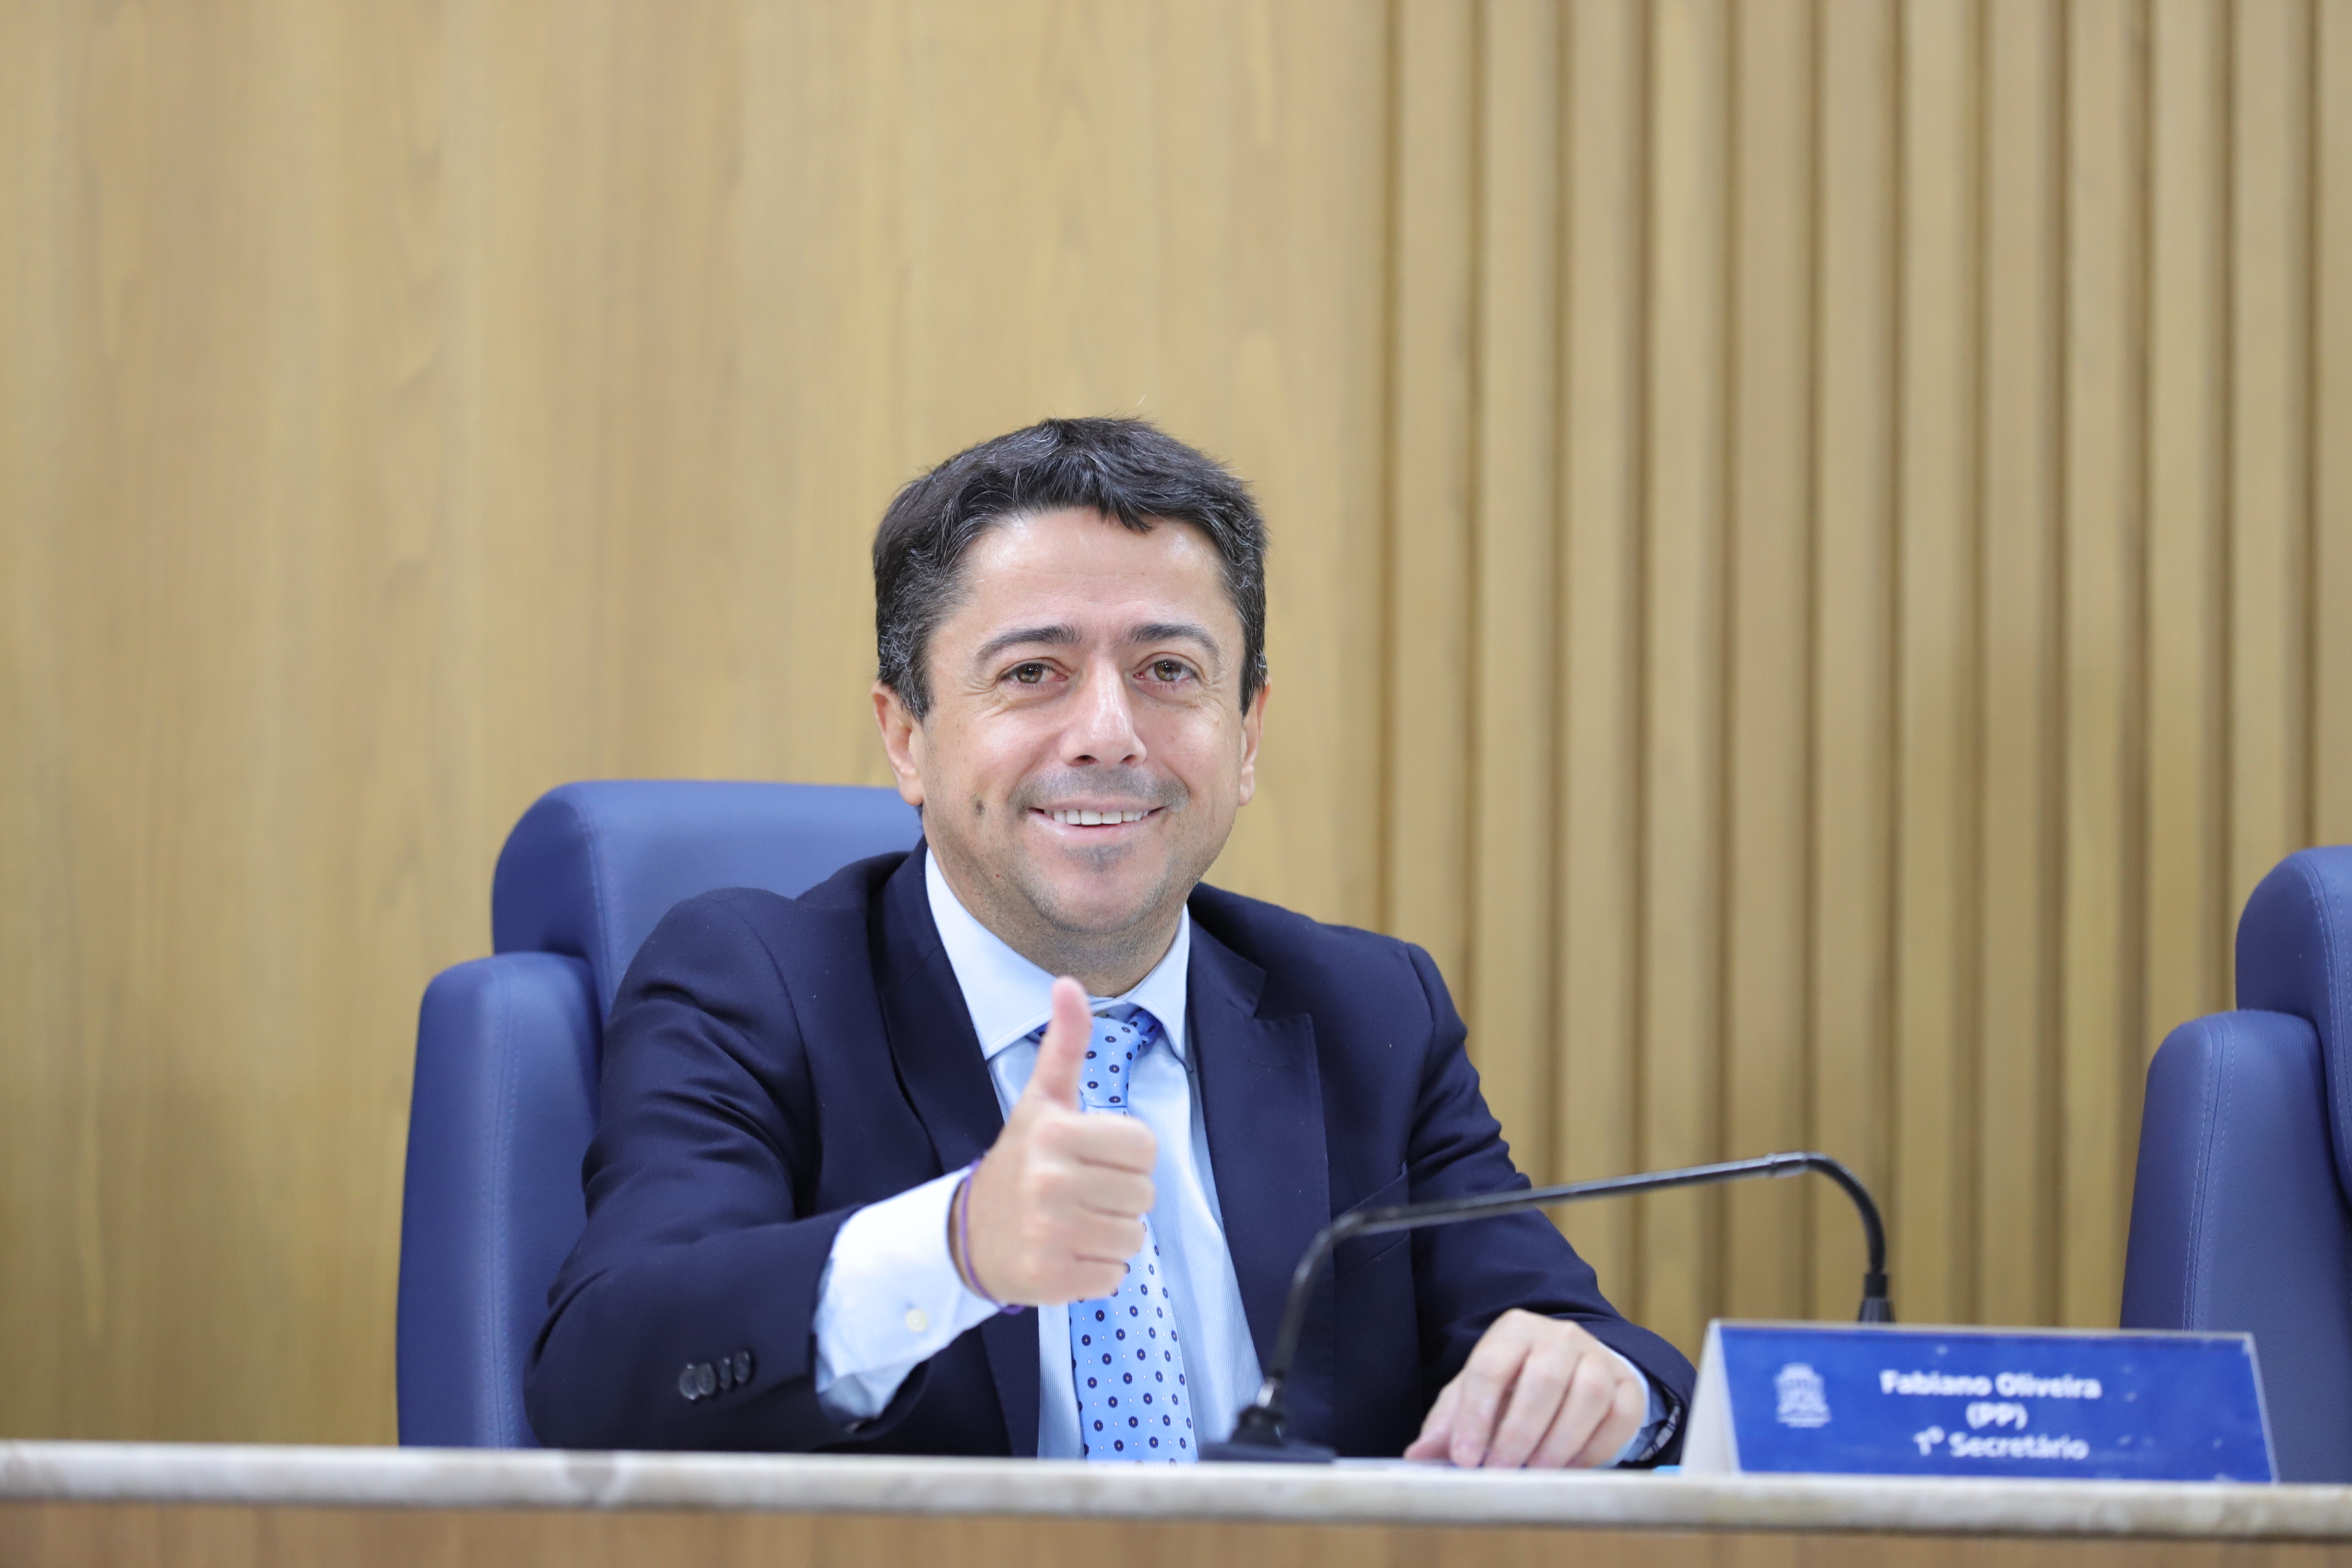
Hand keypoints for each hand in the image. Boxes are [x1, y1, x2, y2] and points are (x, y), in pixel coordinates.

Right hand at [962, 977, 1158, 1304]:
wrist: (967, 1233)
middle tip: (1080, 1192)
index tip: (1092, 1157)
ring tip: (1074, 1223)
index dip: (1126, 1155)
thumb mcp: (1042, 1099)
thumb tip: (1068, 983)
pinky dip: (1097, 1271)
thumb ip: (1066, 1044)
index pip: (1145, 1147)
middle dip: (1120, 1196)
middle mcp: (1050, 1182)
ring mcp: (1049, 1233)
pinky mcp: (1050, 1279)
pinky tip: (1066, 1252)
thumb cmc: (1020, 1161)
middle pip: (1144, 1194)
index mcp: (1056, 1133)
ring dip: (1111, 1235)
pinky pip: (1113, 1277)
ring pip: (1134, 1238)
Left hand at [1403, 1310, 1646, 1468]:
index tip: (1465, 1459)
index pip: (1490, 1367)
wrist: (1570, 1371)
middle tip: (1502, 1472)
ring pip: (1586, 1395)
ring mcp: (1598, 1357)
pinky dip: (1596, 1449)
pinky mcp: (1627, 1385)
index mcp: (1513, 1331)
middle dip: (1519, 1433)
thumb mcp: (1475, 1396)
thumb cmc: (1512, 1386)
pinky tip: (1571, 1469)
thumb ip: (1448, 1424)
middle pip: (1543, 1379)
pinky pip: (1619, 1417)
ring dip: (1559, 1442)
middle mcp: (1558, 1336)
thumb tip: (1417, 1456)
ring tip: (1537, 1473)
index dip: (1476, 1416)